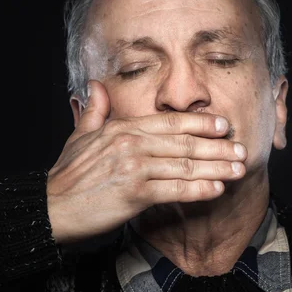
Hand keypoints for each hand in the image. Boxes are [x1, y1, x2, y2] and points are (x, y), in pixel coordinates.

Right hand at [47, 80, 246, 244]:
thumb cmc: (67, 174)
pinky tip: (217, 189)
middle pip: (185, 143)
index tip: (223, 125)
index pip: (171, 121)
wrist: (50, 206)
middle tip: (241, 149)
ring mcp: (134, 167)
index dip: (200, 122)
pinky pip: (175, 190)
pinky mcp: (135, 193)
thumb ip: (95, 110)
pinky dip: (199, 190)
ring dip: (217, 168)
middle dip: (218, 146)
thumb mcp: (80, 136)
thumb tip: (97, 85)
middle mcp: (132, 143)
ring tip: (238, 169)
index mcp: (123, 128)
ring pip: (185, 166)